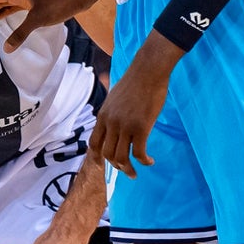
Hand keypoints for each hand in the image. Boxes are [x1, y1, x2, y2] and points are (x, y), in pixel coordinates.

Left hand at [89, 33, 181, 177]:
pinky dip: (143, 161)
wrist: (148, 70)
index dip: (96, 158)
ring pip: (121, 157)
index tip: (103, 165)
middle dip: (115, 166)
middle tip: (126, 170)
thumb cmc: (135, 81)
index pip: (94, 143)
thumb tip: (113, 121)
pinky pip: (139, 153)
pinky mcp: (141, 127)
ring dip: (128, 169)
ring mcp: (125, 125)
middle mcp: (111, 122)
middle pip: (107, 154)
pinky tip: (150, 161)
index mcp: (103, 115)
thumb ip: (112, 111)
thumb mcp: (115, 97)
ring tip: (135, 173)